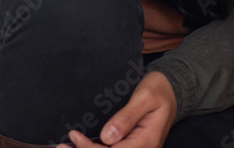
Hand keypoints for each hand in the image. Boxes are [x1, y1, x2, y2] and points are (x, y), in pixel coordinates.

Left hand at [56, 71, 175, 147]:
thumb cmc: (159, 90)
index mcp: (147, 141)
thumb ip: (127, 117)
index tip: (74, 137)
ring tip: (64, 147)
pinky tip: (78, 145)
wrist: (171, 90)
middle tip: (61, 146)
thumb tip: (107, 138)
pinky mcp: (131, 145)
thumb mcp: (144, 98)